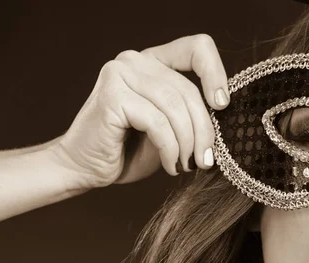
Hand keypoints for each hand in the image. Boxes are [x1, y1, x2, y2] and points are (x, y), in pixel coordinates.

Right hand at [51, 34, 228, 188]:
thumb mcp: (170, 128)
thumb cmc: (128, 150)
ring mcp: (120, 74)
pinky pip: (158, 123)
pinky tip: (170, 165)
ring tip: (186, 164)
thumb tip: (224, 115)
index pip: (196, 48)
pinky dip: (170, 149)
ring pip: (175, 107)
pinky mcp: (112, 96)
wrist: (85, 168)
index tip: (222, 106)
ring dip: (187, 143)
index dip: (216, 74)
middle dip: (203, 131)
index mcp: (153, 62)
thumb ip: (190, 113)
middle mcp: (135, 61)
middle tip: (205, 159)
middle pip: (189, 90)